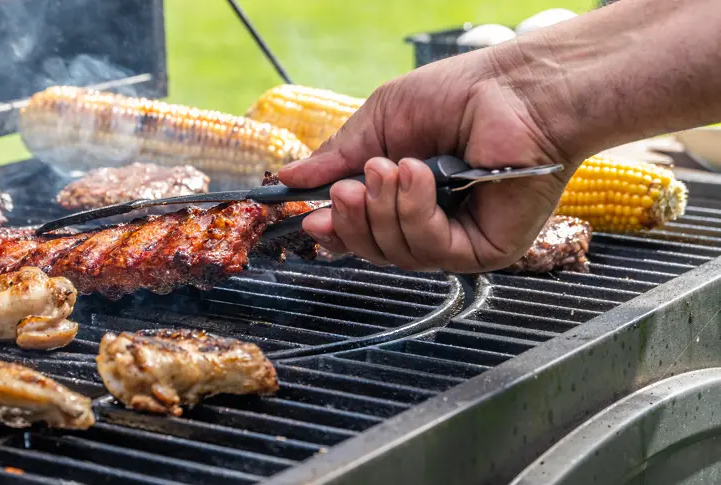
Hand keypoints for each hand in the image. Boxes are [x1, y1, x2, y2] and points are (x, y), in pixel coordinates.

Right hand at [278, 48, 576, 272]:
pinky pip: (431, 249)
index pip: (363, 231)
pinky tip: (420, 176)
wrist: (514, 89)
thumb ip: (338, 155)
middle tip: (350, 187)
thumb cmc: (458, 96)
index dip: (336, 230)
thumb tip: (290, 178)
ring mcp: (457, 240)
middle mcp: (430, 224)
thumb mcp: (381, 121)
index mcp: (405, 197)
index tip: (311, 219)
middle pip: (374, 251)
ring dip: (386, 209)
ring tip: (397, 166)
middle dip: (355, 219)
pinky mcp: (483, 250)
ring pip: (398, 254)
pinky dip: (416, 212)